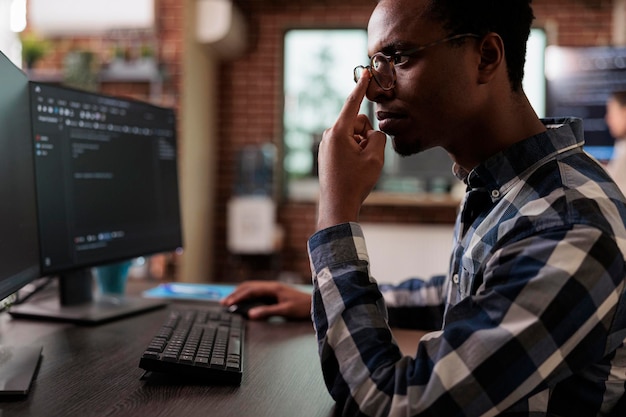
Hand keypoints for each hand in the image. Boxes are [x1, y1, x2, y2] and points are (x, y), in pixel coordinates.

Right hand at [220, 281, 311, 320]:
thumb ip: (267, 312)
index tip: (228, 303)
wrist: (315, 304)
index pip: (251, 290)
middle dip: (235, 294)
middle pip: (249, 287)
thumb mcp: (285, 311)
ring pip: (252, 288)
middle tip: (223, 302)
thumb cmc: (303, 307)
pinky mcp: (274, 293)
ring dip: (240, 293)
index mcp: (273, 288)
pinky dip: (247, 295)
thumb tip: (251, 314)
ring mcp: (273, 288)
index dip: (238, 297)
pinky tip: (244, 300)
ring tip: (230, 301)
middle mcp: (271, 286)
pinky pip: (257, 292)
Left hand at [316, 70, 386, 229]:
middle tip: (366, 158)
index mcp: (338, 132)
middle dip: (366, 135)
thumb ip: (378, 137)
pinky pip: (347, 146)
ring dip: (361, 147)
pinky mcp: (327, 154)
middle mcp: (329, 135)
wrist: (337, 206)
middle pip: (357, 123)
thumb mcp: (375, 157)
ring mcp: (326, 145)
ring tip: (358, 168)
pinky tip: (352, 171)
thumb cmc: (355, 183)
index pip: (352, 104)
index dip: (361, 88)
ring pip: (353, 136)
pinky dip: (354, 153)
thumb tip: (372, 134)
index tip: (365, 72)